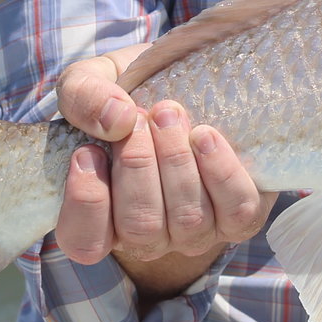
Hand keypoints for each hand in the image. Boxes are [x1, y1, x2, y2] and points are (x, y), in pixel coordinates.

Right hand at [53, 48, 271, 286]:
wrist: (188, 81)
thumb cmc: (128, 94)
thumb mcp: (90, 79)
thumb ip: (83, 96)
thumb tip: (117, 121)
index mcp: (103, 216)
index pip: (86, 242)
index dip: (87, 203)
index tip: (88, 151)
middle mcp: (148, 234)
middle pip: (140, 227)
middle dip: (137, 167)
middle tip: (139, 119)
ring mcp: (194, 231)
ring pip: (187, 218)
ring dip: (177, 162)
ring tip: (169, 115)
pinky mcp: (238, 216)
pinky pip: (236, 211)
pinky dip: (221, 173)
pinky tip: (205, 136)